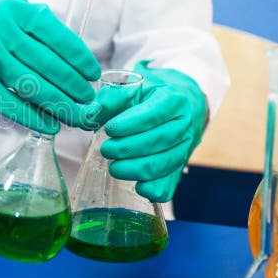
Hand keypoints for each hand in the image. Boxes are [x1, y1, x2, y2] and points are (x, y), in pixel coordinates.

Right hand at [0, 0, 101, 134]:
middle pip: (51, 66)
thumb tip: (65, 49)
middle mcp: (3, 32)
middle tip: (92, 102)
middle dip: (76, 88)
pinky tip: (50, 125)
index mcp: (14, 10)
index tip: (92, 73)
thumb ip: (28, 23)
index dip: (79, 57)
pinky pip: (11, 105)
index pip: (58, 36)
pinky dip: (34, 117)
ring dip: (63, 106)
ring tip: (80, 117)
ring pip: (36, 88)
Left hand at [98, 61, 206, 201]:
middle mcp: (184, 125)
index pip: (153, 114)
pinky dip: (149, 189)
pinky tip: (134, 184)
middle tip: (106, 149)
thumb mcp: (134, 87)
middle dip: (127, 149)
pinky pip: (167, 187)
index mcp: (174, 100)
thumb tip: (92, 112)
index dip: (129, 125)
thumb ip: (113, 97)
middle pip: (157, 142)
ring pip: (161, 165)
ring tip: (113, 166)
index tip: (109, 129)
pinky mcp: (178, 170)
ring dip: (133, 169)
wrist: (182, 107)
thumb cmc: (151, 96)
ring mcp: (184, 150)